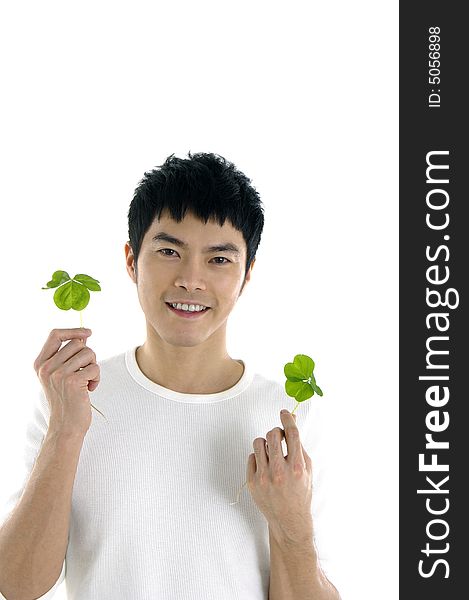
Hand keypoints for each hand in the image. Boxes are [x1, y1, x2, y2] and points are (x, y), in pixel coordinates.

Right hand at [33, 328, 99, 434]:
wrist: (66, 426)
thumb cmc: (67, 400)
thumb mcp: (60, 376)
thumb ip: (67, 357)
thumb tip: (83, 336)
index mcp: (41, 363)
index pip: (55, 335)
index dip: (74, 331)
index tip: (88, 333)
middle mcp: (47, 367)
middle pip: (77, 343)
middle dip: (88, 355)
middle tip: (86, 371)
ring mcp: (58, 374)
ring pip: (88, 353)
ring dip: (93, 367)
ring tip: (87, 382)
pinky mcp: (72, 381)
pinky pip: (94, 367)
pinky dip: (97, 378)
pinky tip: (89, 389)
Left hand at [246, 410, 313, 545]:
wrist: (289, 520)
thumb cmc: (300, 493)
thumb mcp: (308, 470)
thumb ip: (299, 446)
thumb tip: (292, 423)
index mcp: (297, 468)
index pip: (292, 434)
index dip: (287, 419)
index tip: (284, 413)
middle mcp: (280, 472)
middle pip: (272, 435)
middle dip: (276, 432)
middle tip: (279, 437)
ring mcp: (264, 478)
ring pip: (258, 443)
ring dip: (266, 444)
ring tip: (271, 453)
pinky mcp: (252, 482)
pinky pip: (251, 457)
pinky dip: (258, 458)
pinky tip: (265, 467)